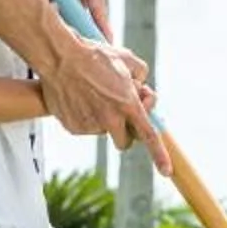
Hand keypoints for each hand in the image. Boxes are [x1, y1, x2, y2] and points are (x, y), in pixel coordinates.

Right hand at [44, 35, 164, 166]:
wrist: (60, 58)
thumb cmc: (94, 56)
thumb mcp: (126, 59)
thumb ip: (141, 75)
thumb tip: (141, 87)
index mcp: (127, 104)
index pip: (149, 135)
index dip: (159, 155)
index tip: (166, 171)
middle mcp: (110, 119)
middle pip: (125, 142)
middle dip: (126, 132)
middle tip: (120, 115)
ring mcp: (90, 125)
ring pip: (104, 132)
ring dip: (104, 120)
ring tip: (94, 95)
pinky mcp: (74, 127)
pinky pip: (86, 128)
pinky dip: (85, 117)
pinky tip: (80, 98)